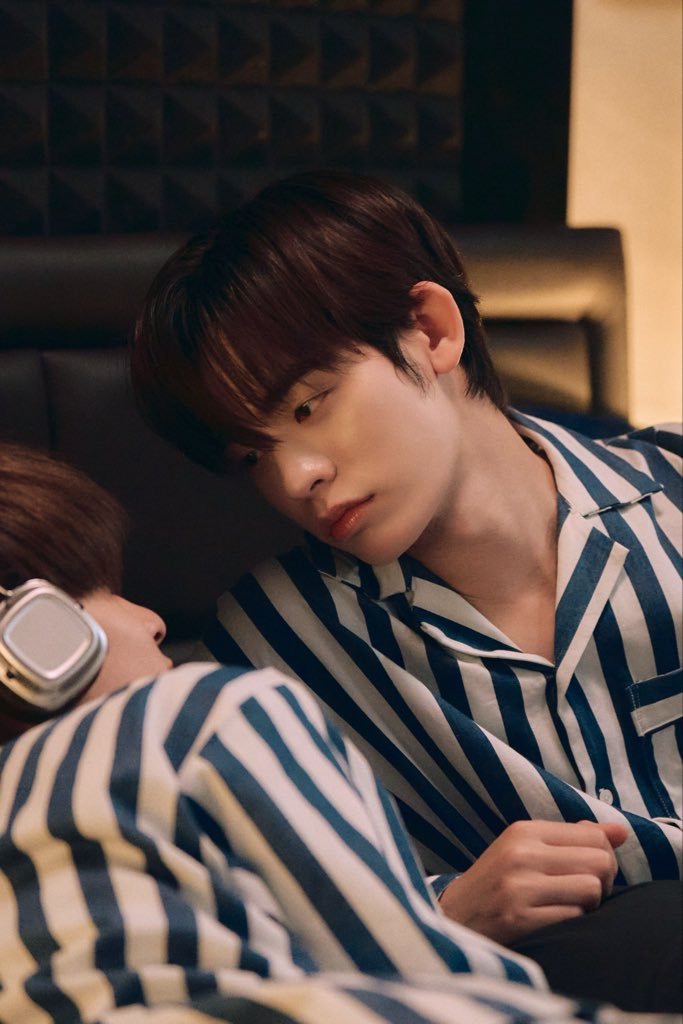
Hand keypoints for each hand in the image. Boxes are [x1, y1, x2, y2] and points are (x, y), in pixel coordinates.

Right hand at [438, 819, 627, 945]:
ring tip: (570, 907)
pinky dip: (573, 923)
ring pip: (592, 890)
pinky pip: (574, 918)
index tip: (591, 870)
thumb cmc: (499, 882)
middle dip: (604, 882)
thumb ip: (574, 838)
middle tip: (586, 893)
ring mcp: (519, 887)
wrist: (453, 917)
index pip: (594, 834)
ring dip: (590, 905)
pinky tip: (555, 922)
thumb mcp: (527, 848)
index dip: (605, 856)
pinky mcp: (519, 919)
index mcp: (524, 831)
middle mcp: (521, 853)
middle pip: (599, 861)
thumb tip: (622, 831)